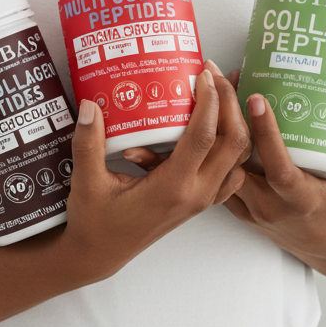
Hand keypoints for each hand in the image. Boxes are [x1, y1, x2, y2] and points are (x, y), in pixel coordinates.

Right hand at [0, 61, 251, 326]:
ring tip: (221, 90)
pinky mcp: (200, 201)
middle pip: (233, 143)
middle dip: (229, 103)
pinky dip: (233, 146)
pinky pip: (231, 172)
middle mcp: (196, 194)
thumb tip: (91, 105)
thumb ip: (88, 143)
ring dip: (235, 122)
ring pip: (238, 157)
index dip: (208, 102)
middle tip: (214, 73)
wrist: (99, 254)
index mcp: (173, 188)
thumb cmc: (93, 220)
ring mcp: (202, 200)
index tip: (203, 72)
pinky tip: (218, 125)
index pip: (203, 137)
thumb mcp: (87, 181)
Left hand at [224, 90, 325, 277]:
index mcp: (300, 199)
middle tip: (221, 76)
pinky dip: (209, 144)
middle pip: (238, 161)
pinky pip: (215, 172)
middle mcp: (269, 206)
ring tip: (209, 86)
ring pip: (220, 164)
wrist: (318, 241)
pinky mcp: (234, 206)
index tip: (256, 98)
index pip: (278, 167)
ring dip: (212, 126)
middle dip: (226, 116)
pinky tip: (205, 112)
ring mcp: (248, 208)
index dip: (266, 134)